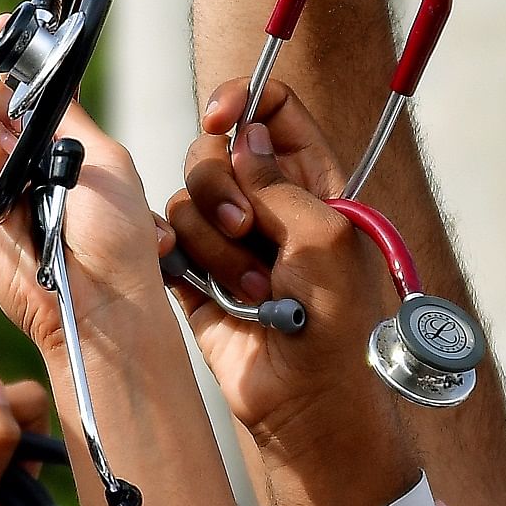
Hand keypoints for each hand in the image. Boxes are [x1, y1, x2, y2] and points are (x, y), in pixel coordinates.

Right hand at [0, 77, 162, 355]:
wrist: (104, 295)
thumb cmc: (117, 232)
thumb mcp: (102, 154)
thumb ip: (62, 111)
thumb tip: (31, 73)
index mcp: (48, 138)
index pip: (10, 85)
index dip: (3, 55)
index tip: (3, 31)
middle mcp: (12, 156)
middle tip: (16, 125)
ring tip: (9, 155)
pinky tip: (1, 173)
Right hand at [163, 82, 399, 445]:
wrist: (307, 406)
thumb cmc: (339, 328)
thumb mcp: (328, 240)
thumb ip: (281, 180)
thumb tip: (241, 138)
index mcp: (313, 185)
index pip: (274, 109)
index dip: (244, 100)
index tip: (222, 118)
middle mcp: (267, 203)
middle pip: (214, 149)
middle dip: (223, 189)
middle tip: (249, 230)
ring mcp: (229, 238)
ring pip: (187, 197)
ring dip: (217, 246)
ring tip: (253, 290)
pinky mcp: (194, 272)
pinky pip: (167, 238)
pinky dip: (182, 259)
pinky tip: (211, 291)